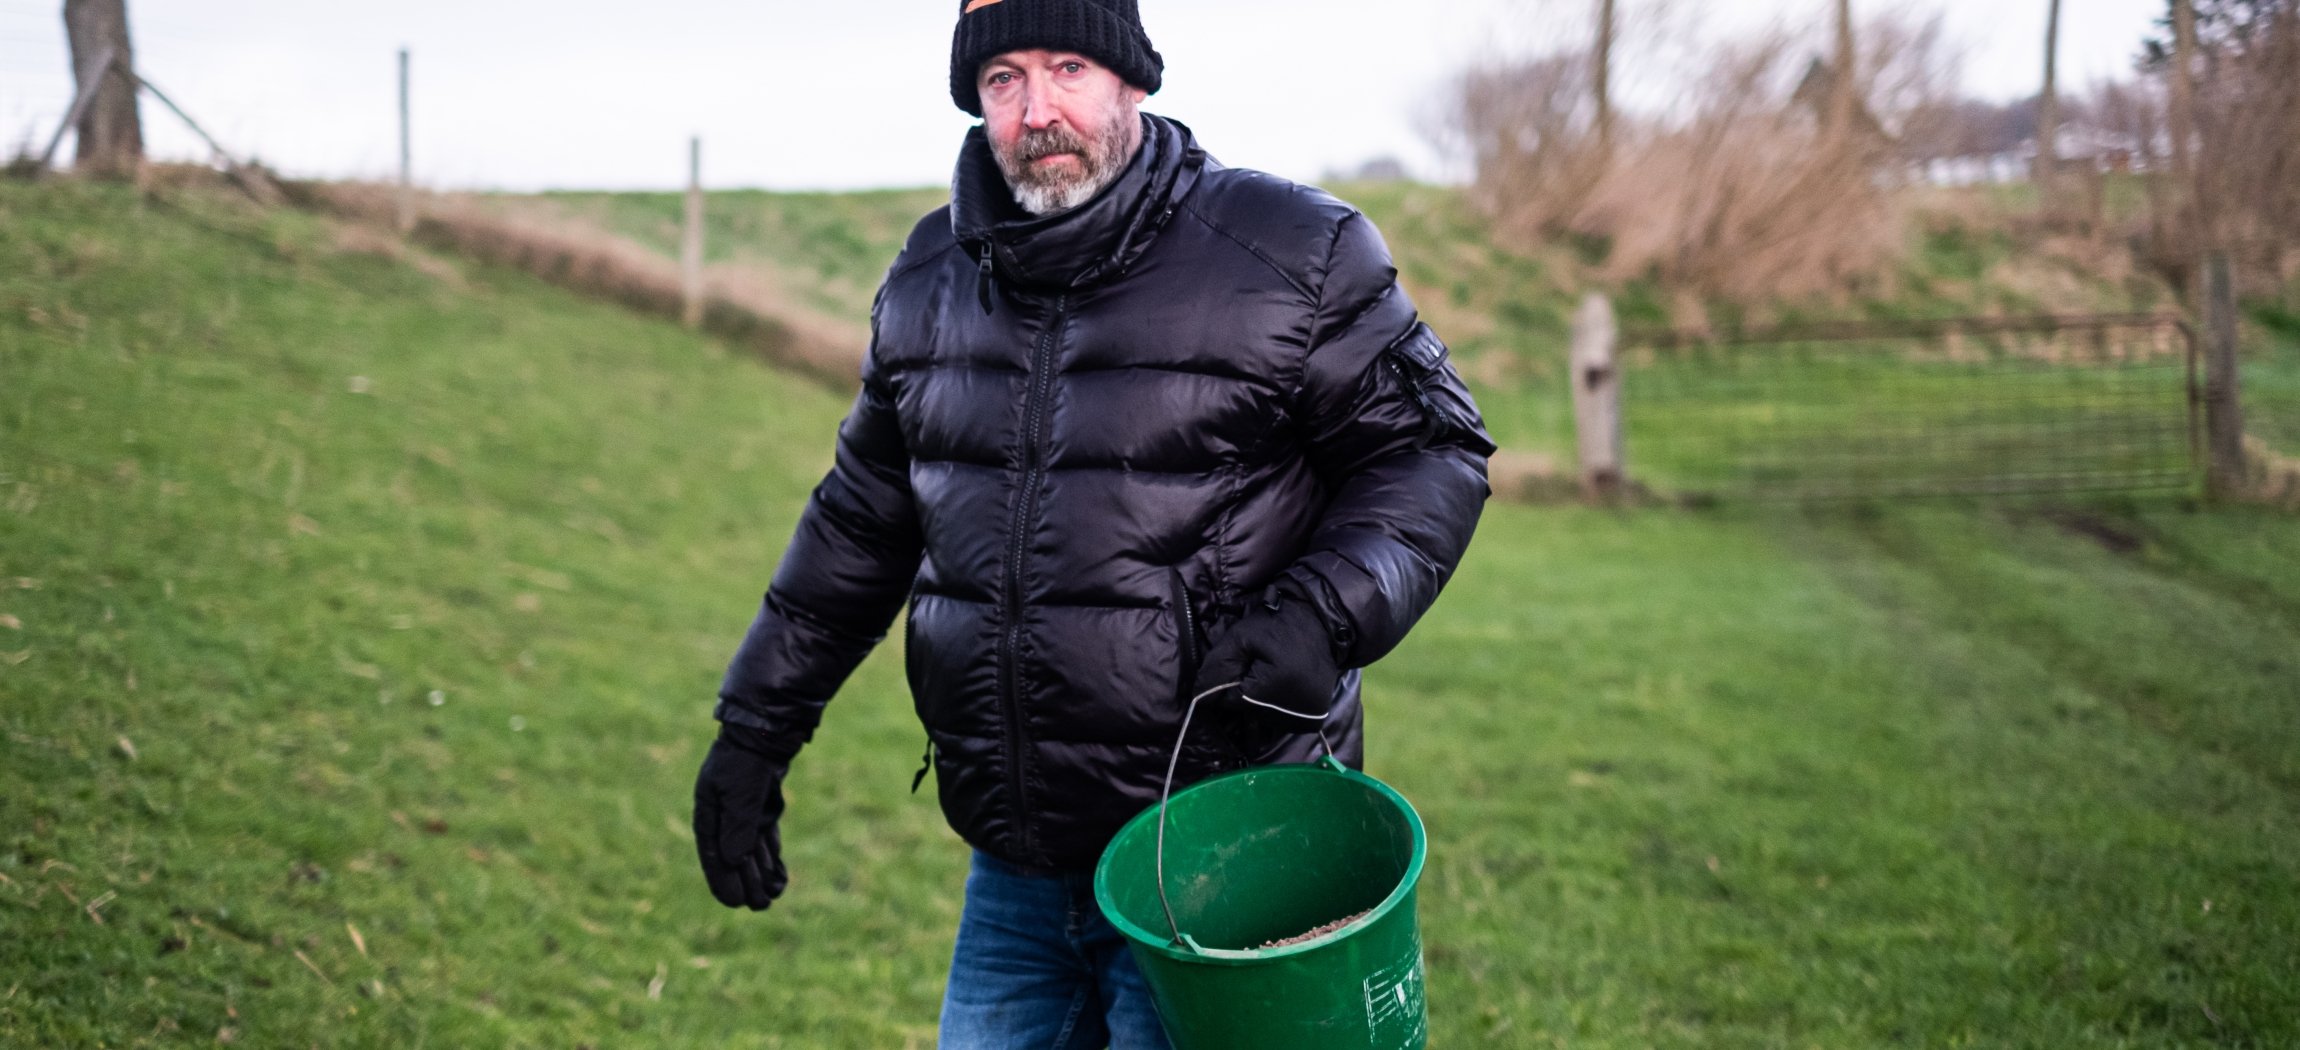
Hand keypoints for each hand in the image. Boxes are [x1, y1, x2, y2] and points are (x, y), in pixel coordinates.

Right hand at [691, 724, 792, 910]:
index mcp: (709, 813)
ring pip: (751, 852)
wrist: (765, 732)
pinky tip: (780, 877)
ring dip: (761, 874)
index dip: (723, 881)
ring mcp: (743, 813)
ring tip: (773, 897)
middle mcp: (723, 816)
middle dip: (747, 883)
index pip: (713, 855)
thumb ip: (738, 827)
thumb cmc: (746, 761)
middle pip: (734, 858)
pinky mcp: (761, 808)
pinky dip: (772, 857)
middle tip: (761, 907)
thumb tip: (734, 862)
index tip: (734, 904)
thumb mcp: (741, 795)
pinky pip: (765, 840)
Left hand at [1192, 580, 1344, 728]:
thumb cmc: (1278, 625)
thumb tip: (1199, 697)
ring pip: (1264, 720)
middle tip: (1262, 667)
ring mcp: (1305, 721)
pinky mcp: (1313, 722)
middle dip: (1246, 693)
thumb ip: (1217, 667)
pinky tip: (1285, 687)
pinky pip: (1283, 722)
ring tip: (1275, 676)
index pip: (1230, 702)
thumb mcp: (1240, 637)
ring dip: (1262, 703)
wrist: (1322, 623)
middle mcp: (1291, 714)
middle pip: (1247, 713)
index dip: (1231, 682)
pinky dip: (1278, 708)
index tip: (1244, 663)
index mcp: (1271, 690)